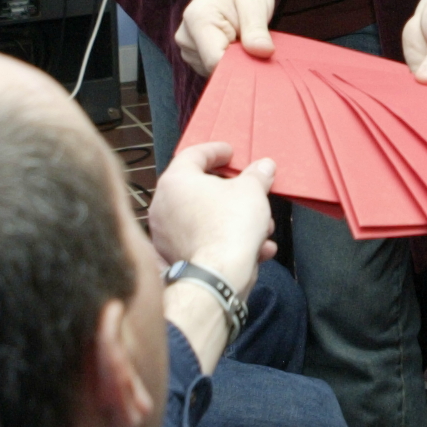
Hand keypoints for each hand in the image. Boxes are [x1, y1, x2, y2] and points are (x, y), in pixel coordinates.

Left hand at [149, 142, 277, 293]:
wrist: (218, 276)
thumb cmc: (230, 226)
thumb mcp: (253, 190)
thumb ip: (257, 175)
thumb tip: (264, 167)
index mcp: (176, 181)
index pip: (193, 154)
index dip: (215, 150)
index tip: (230, 153)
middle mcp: (163, 205)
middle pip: (199, 189)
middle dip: (232, 192)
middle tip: (250, 191)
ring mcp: (165, 234)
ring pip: (205, 218)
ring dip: (234, 219)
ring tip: (262, 227)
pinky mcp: (173, 257)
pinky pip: (203, 241)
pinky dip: (227, 241)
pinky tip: (256, 248)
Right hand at [173, 0, 274, 75]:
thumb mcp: (255, 3)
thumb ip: (257, 30)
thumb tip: (263, 53)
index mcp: (198, 21)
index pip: (215, 61)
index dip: (240, 66)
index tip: (259, 59)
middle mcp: (186, 38)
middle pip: (215, 69)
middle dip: (239, 62)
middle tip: (253, 42)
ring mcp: (187, 49)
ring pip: (216, 72)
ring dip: (235, 62)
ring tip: (242, 38)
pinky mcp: (194, 56)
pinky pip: (215, 69)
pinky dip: (230, 62)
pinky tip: (236, 45)